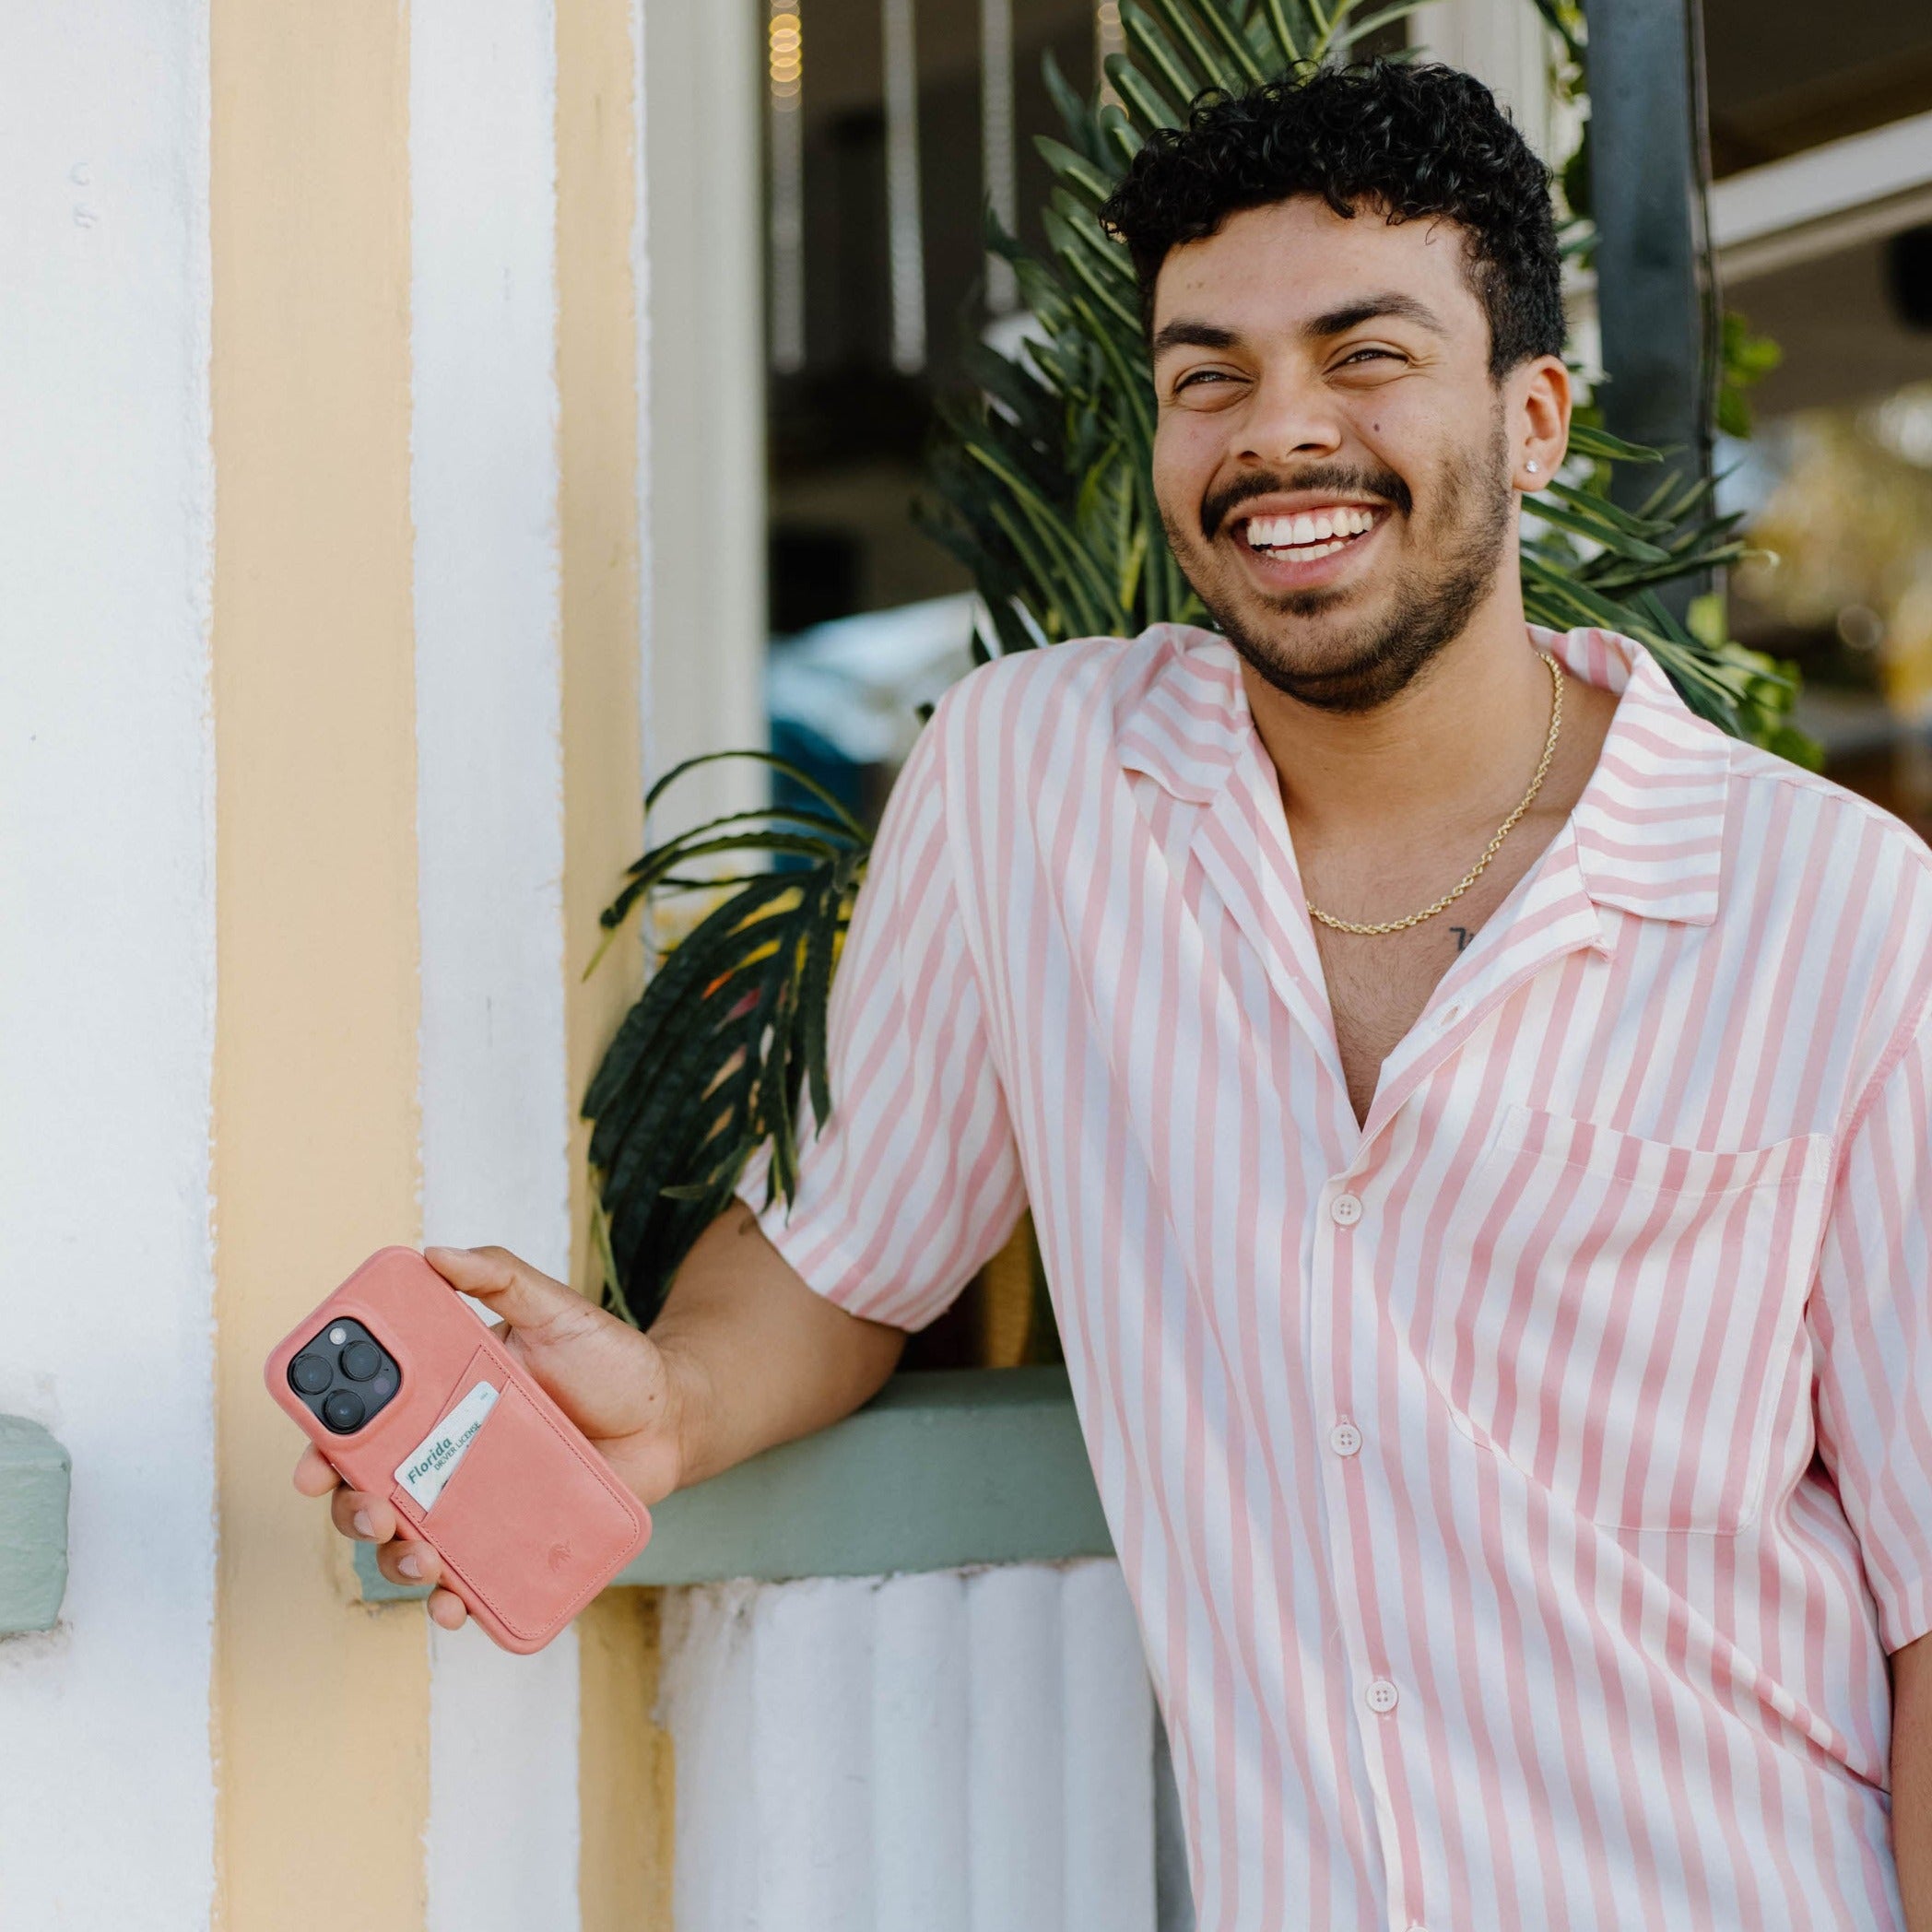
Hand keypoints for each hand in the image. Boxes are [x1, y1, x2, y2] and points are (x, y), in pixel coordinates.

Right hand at [291, 1244, 683, 1633]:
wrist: (671, 1418)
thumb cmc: (609, 1362)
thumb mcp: (558, 1310)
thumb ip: (501, 1277)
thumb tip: (437, 1254)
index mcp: (441, 1397)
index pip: (364, 1420)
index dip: (324, 1441)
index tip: (315, 1460)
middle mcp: (446, 1454)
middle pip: (369, 1490)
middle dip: (351, 1508)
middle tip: (374, 1509)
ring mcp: (476, 1504)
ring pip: (408, 1542)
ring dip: (396, 1560)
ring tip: (423, 1559)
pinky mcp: (511, 1542)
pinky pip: (468, 1581)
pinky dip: (451, 1599)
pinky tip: (455, 1603)